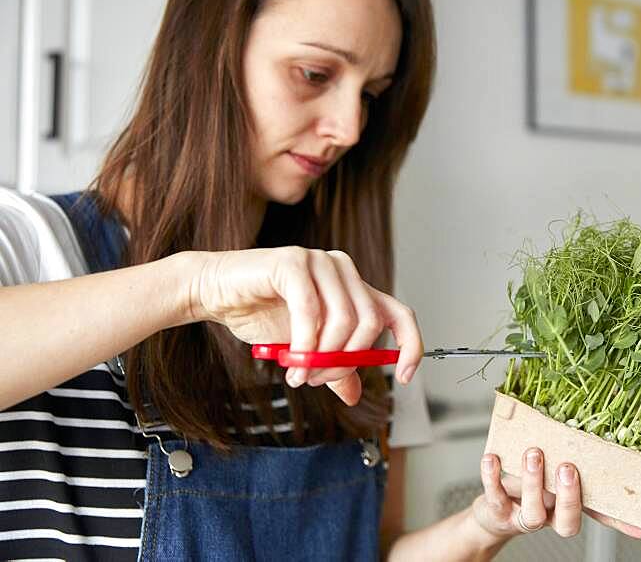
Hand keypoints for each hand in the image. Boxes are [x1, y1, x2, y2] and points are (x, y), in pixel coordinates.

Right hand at [191, 247, 422, 403]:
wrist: (214, 293)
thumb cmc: (260, 313)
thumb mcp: (305, 348)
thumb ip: (332, 365)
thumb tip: (354, 394)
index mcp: (353, 288)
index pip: (398, 314)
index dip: (410, 345)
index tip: (406, 376)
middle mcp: (343, 270)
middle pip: (371, 323)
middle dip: (346, 362)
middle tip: (317, 380)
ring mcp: (321, 262)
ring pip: (345, 319)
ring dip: (323, 357)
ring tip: (300, 373)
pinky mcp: (294, 262)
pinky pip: (311, 311)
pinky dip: (304, 344)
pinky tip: (292, 361)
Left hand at [473, 448, 640, 543]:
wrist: (491, 509)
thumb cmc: (529, 485)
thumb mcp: (555, 471)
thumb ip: (576, 458)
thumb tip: (603, 434)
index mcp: (570, 504)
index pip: (602, 517)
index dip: (624, 524)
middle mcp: (551, 516)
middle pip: (567, 522)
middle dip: (568, 497)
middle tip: (567, 468)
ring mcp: (525, 516)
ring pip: (534, 513)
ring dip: (534, 482)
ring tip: (533, 453)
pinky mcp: (498, 510)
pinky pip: (496, 498)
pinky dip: (492, 477)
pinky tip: (492, 458)